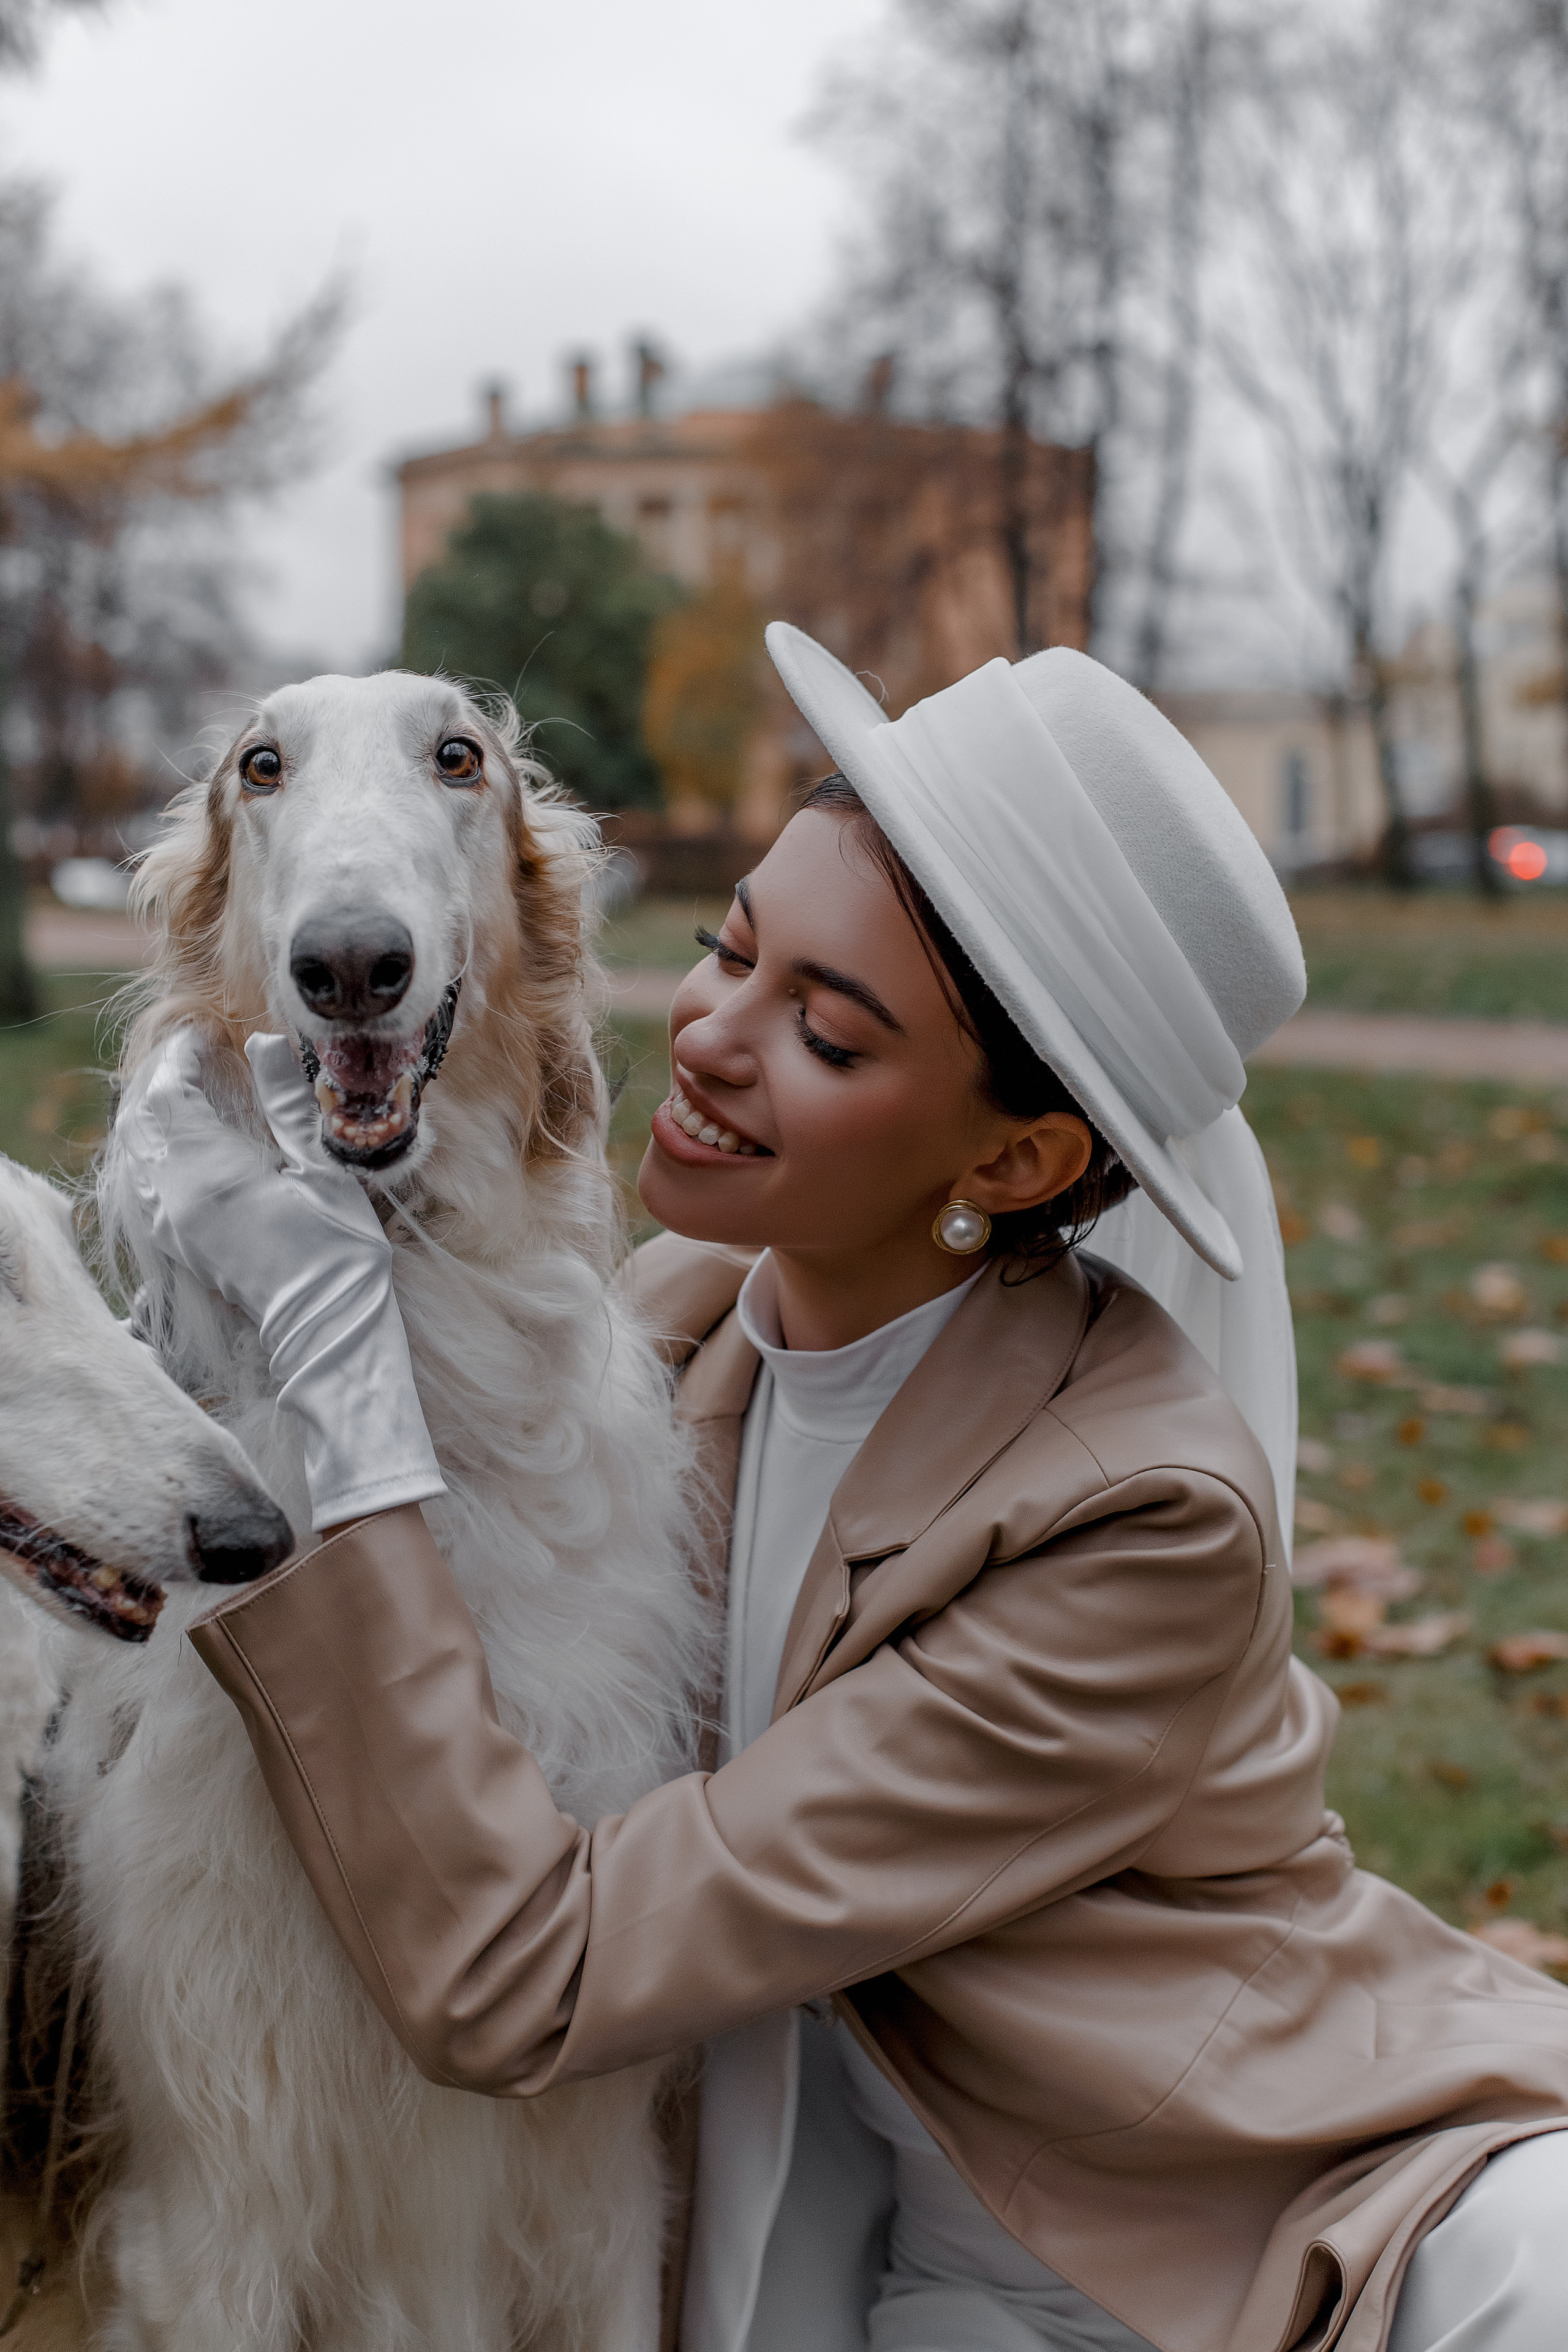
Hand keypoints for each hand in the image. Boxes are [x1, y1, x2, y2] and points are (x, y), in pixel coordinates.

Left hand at [118, 1028, 444, 1531]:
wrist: (324, 1329)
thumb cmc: (338, 1250)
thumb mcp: (322, 1167)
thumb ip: (287, 1102)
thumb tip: (265, 1043)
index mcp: (210, 1172)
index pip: (170, 1093)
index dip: (183, 1056)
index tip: (211, 1036)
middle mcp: (176, 1196)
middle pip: (142, 1118)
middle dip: (165, 1079)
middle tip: (199, 1056)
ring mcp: (170, 1222)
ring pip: (136, 1149)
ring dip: (156, 1113)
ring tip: (190, 1090)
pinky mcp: (176, 1242)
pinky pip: (144, 1180)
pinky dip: (156, 1147)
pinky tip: (185, 1141)